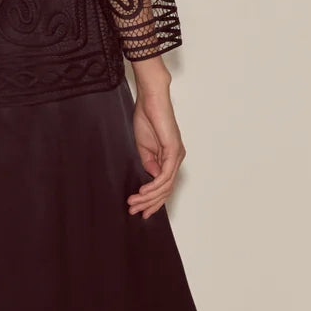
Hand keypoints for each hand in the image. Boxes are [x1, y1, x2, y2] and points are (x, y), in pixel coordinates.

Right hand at [128, 79, 185, 218]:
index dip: (153, 200)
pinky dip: (154, 186)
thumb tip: (152, 179)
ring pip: (165, 186)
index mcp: (169, 157)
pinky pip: (165, 175)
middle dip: (149, 203)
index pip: (164, 186)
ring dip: (148, 197)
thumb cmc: (147, 117)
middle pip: (166, 189)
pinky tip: (143, 192)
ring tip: (133, 203)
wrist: (150, 99)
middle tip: (133, 211)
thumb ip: (148, 163)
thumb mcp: (143, 147)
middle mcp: (176, 158)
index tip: (140, 211)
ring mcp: (176, 155)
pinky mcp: (173, 150)